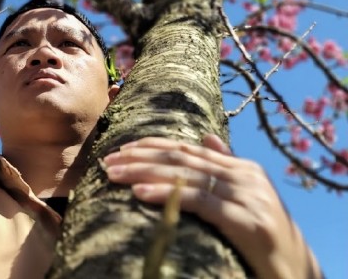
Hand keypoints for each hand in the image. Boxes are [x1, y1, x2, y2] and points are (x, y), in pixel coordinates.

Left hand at [103, 135, 321, 278]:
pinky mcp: (245, 220)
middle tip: (107, 162)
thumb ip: (227, 169)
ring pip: (184, 175)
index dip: (150, 147)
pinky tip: (140, 192)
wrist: (296, 272)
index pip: (187, 149)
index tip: (119, 150)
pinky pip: (197, 201)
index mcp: (242, 168)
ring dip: (143, 172)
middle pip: (180, 158)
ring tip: (114, 174)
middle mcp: (244, 176)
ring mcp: (246, 196)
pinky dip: (166, 194)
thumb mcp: (247, 199)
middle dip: (139, 158)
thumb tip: (207, 139)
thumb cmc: (264, 238)